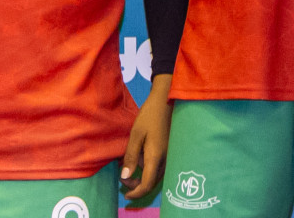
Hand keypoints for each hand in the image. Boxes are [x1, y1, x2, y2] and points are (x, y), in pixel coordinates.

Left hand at [121, 74, 173, 201]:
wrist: (167, 99)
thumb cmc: (150, 115)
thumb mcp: (136, 134)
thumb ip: (131, 156)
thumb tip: (125, 176)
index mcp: (156, 157)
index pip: (147, 184)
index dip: (136, 193)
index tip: (125, 195)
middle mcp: (165, 158)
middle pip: (153, 182)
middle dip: (137, 186)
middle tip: (124, 180)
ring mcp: (169, 154)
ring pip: (157, 174)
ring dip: (143, 176)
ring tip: (128, 168)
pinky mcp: (170, 149)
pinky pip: (159, 165)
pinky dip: (148, 168)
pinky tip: (139, 157)